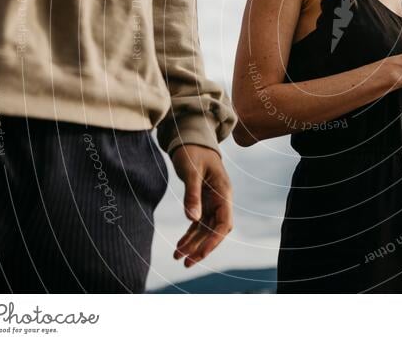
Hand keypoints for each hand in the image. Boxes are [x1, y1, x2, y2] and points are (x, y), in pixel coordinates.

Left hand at [171, 144, 232, 266]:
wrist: (192, 139)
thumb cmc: (193, 151)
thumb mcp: (191, 172)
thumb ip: (192, 195)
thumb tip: (192, 220)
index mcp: (223, 192)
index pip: (224, 223)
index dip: (213, 240)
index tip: (199, 253)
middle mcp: (221, 200)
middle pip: (216, 230)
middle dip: (202, 248)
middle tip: (185, 263)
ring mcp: (213, 201)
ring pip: (206, 229)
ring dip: (194, 244)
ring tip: (178, 257)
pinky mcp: (203, 201)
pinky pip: (199, 223)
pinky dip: (190, 234)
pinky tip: (180, 245)